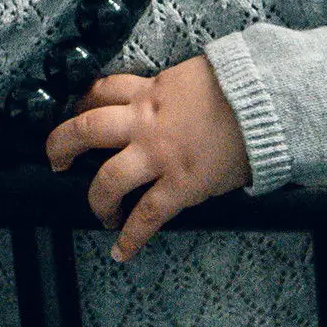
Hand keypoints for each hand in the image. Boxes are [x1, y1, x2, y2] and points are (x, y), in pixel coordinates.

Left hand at [43, 56, 253, 261]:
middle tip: (56, 161)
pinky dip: (131, 237)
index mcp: (149, 92)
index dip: (82, 103)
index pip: (101, 91)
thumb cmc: (241, 86)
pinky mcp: (181, 185)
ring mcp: (160, 156)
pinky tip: (121, 252)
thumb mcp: (193, 75)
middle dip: (62, 147)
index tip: (76, 113)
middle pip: (86, 130)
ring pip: (108, 180)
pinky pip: (147, 216)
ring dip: (97, 200)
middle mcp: (145, 123)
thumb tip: (167, 93)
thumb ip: (170, 87)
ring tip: (100, 212)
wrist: (269, 104)